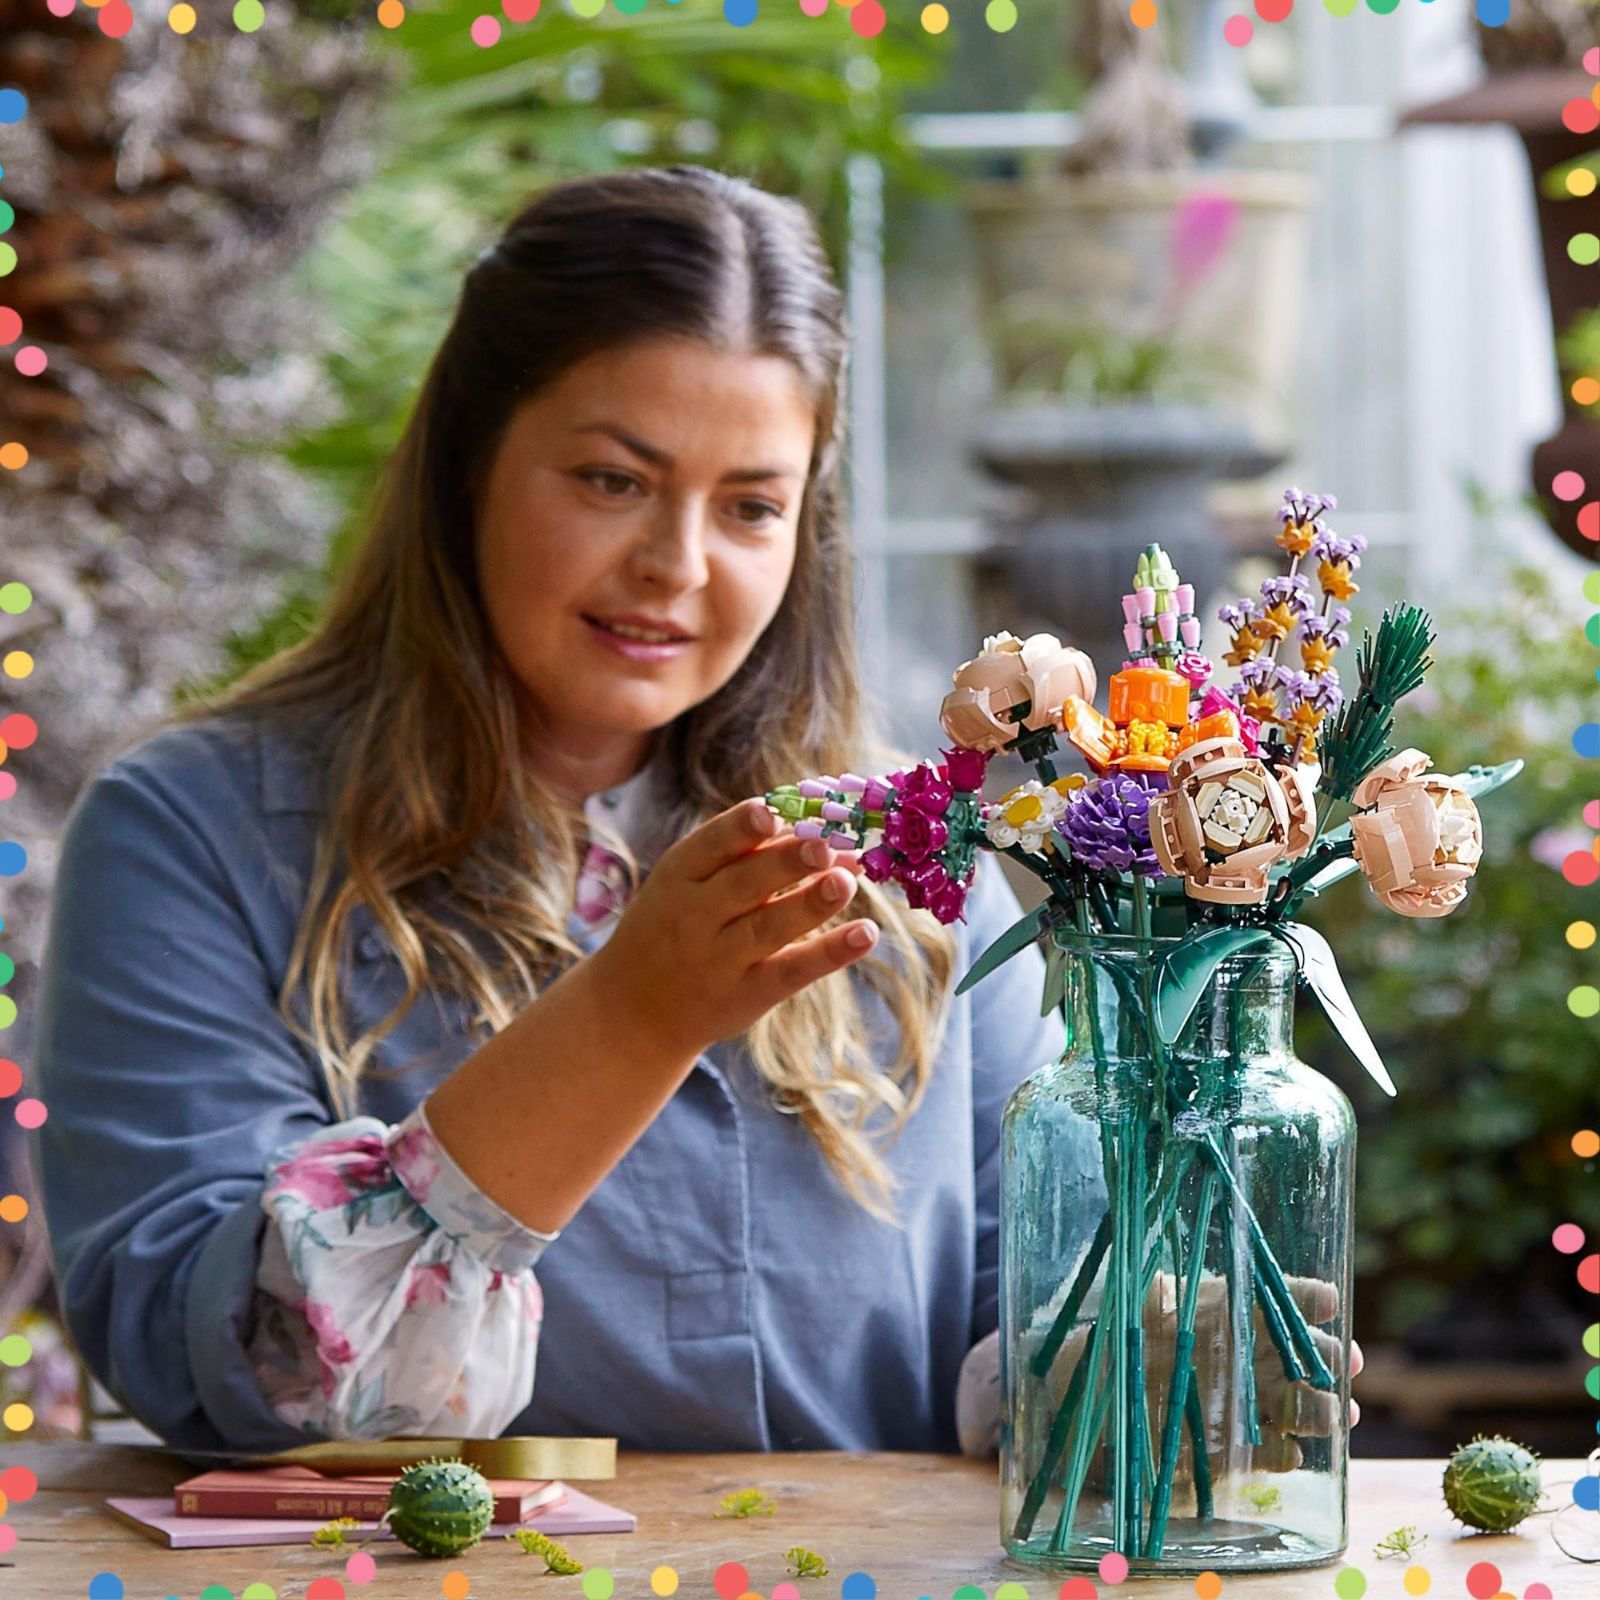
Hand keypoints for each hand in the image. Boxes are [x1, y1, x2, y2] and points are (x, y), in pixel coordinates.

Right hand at [591, 798, 875, 1058]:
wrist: (635, 1009)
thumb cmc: (674, 926)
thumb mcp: (685, 884)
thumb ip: (743, 856)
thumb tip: (824, 835)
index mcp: (678, 876)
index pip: (709, 846)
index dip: (740, 828)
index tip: (771, 813)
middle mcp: (695, 917)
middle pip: (743, 884)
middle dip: (784, 862)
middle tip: (824, 843)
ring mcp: (721, 959)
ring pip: (768, 928)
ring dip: (810, 904)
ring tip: (847, 880)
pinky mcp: (748, 994)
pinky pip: (792, 971)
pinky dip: (830, 953)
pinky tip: (865, 933)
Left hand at [1142, 1270, 1363, 1473]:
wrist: (1104, 1395)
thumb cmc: (1127, 1338)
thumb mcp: (1139, 1302)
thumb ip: (1158, 1290)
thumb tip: (1161, 1280)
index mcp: (1237, 1314)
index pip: (1284, 1301)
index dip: (1309, 1300)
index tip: (1327, 1302)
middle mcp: (1253, 1358)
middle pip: (1307, 1358)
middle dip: (1332, 1358)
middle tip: (1346, 1362)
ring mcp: (1251, 1403)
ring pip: (1302, 1407)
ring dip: (1324, 1410)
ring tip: (1337, 1413)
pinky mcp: (1238, 1449)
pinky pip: (1272, 1455)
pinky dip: (1285, 1455)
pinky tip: (1289, 1451)